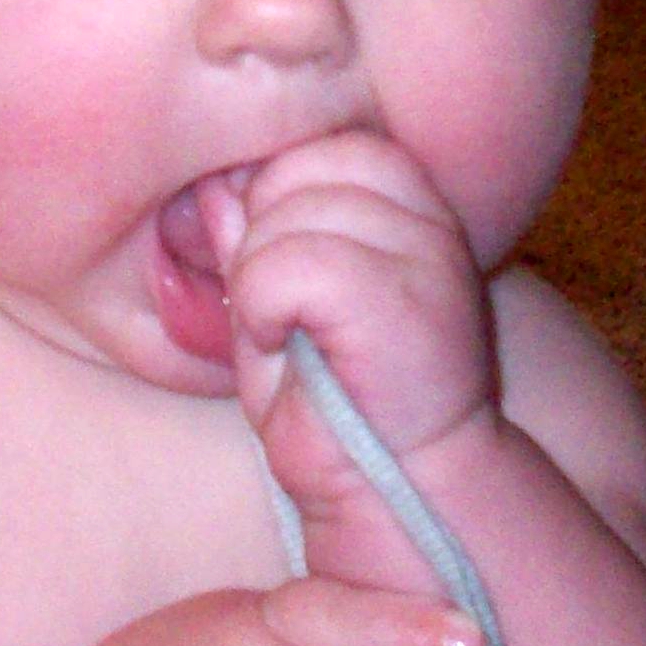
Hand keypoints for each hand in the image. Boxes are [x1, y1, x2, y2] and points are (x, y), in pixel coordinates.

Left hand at [207, 132, 495, 525]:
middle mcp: (431, 215)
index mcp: (412, 204)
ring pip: (283, 215)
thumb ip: (252, 239)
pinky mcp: (400, 298)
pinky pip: (283, 264)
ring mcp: (424, 252)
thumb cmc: (337, 408)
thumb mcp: (279, 308)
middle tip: (287, 318)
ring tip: (292, 339)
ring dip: (259, 284)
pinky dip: (261, 311)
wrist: (403, 498)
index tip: (291, 290)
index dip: (275, 209)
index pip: (316, 147)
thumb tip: (214, 182)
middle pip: (294, 166)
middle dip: (263, 240)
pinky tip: (287, 351)